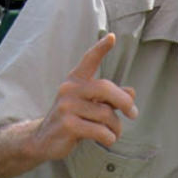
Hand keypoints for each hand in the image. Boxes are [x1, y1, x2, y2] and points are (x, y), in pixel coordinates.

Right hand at [33, 33, 137, 159]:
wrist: (43, 139)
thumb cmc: (72, 119)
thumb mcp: (90, 106)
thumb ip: (110, 99)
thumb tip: (132, 92)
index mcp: (75, 81)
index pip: (89, 60)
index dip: (101, 48)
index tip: (112, 37)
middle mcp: (69, 89)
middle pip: (106, 89)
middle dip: (125, 102)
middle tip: (134, 114)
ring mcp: (67, 107)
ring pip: (106, 114)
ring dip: (117, 127)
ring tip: (114, 133)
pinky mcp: (68, 125)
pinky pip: (100, 131)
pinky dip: (109, 137)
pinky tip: (107, 140)